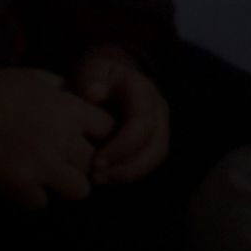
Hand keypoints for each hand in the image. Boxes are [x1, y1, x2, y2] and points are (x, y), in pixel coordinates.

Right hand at [0, 66, 114, 209]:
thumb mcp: (31, 77)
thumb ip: (59, 87)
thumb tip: (74, 95)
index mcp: (68, 108)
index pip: (109, 128)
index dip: (96, 134)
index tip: (82, 136)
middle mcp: (62, 137)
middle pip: (94, 162)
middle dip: (79, 162)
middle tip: (60, 160)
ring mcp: (42, 164)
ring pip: (79, 190)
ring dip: (62, 184)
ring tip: (44, 176)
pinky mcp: (18, 185)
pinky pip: (40, 203)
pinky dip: (29, 197)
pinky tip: (16, 184)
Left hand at [70, 43, 169, 183]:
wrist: (108, 78)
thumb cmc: (97, 77)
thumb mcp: (91, 69)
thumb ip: (90, 78)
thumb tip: (93, 94)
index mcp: (143, 91)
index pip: (142, 123)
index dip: (122, 146)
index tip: (95, 161)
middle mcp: (158, 109)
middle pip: (156, 145)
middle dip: (127, 165)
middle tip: (96, 176)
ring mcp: (160, 125)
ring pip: (156, 156)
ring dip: (129, 173)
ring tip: (99, 180)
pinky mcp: (154, 140)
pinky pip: (149, 161)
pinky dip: (128, 173)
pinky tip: (105, 177)